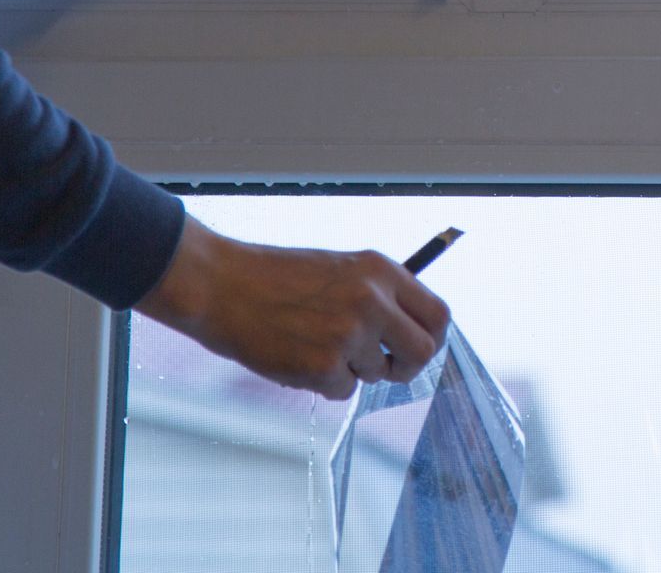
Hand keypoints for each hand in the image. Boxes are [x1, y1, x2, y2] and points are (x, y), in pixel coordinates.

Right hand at [137, 216, 451, 398]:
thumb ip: (378, 295)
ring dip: (352, 369)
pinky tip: (298, 356)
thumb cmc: (277, 277)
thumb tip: (411, 329)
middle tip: (384, 367)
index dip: (432, 337)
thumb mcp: (341, 269)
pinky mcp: (322, 366)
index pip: (438, 314)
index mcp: (381, 271)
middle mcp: (372, 300)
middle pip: (423, 352)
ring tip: (315, 343)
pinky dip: (324, 382)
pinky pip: (343, 390)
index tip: (418, 347)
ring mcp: (348, 334)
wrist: (222, 285)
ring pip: (376, 374)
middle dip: (406, 367)